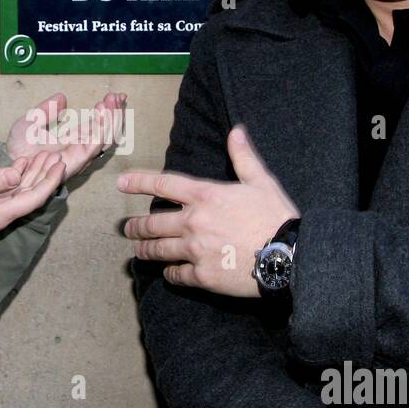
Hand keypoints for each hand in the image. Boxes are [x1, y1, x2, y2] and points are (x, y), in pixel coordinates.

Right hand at [0, 152, 65, 237]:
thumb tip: (17, 173)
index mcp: (0, 213)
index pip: (34, 198)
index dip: (49, 181)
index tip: (60, 164)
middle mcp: (3, 215)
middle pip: (32, 194)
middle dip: (46, 175)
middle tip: (56, 154)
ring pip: (23, 192)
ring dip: (35, 174)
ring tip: (45, 155)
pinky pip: (11, 192)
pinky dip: (20, 177)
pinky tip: (23, 164)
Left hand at [6, 91, 126, 182]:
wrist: (9, 162)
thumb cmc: (19, 147)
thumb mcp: (32, 120)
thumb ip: (47, 109)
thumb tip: (61, 97)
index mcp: (73, 139)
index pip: (97, 124)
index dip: (107, 111)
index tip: (114, 96)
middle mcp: (80, 148)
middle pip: (106, 131)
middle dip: (114, 113)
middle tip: (116, 96)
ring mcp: (79, 155)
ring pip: (104, 138)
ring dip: (110, 119)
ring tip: (110, 102)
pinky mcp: (75, 161)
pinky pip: (93, 146)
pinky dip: (101, 131)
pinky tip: (102, 117)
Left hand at [118, 124, 298, 297]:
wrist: (287, 256)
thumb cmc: (276, 217)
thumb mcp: (261, 182)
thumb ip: (244, 157)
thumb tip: (236, 131)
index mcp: (205, 196)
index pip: (163, 184)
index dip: (139, 182)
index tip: (121, 184)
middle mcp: (194, 222)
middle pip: (152, 223)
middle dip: (136, 226)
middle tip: (127, 228)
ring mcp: (195, 250)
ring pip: (158, 251)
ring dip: (144, 250)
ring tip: (138, 251)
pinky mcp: (202, 276)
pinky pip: (176, 275)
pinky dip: (170, 274)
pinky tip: (168, 273)